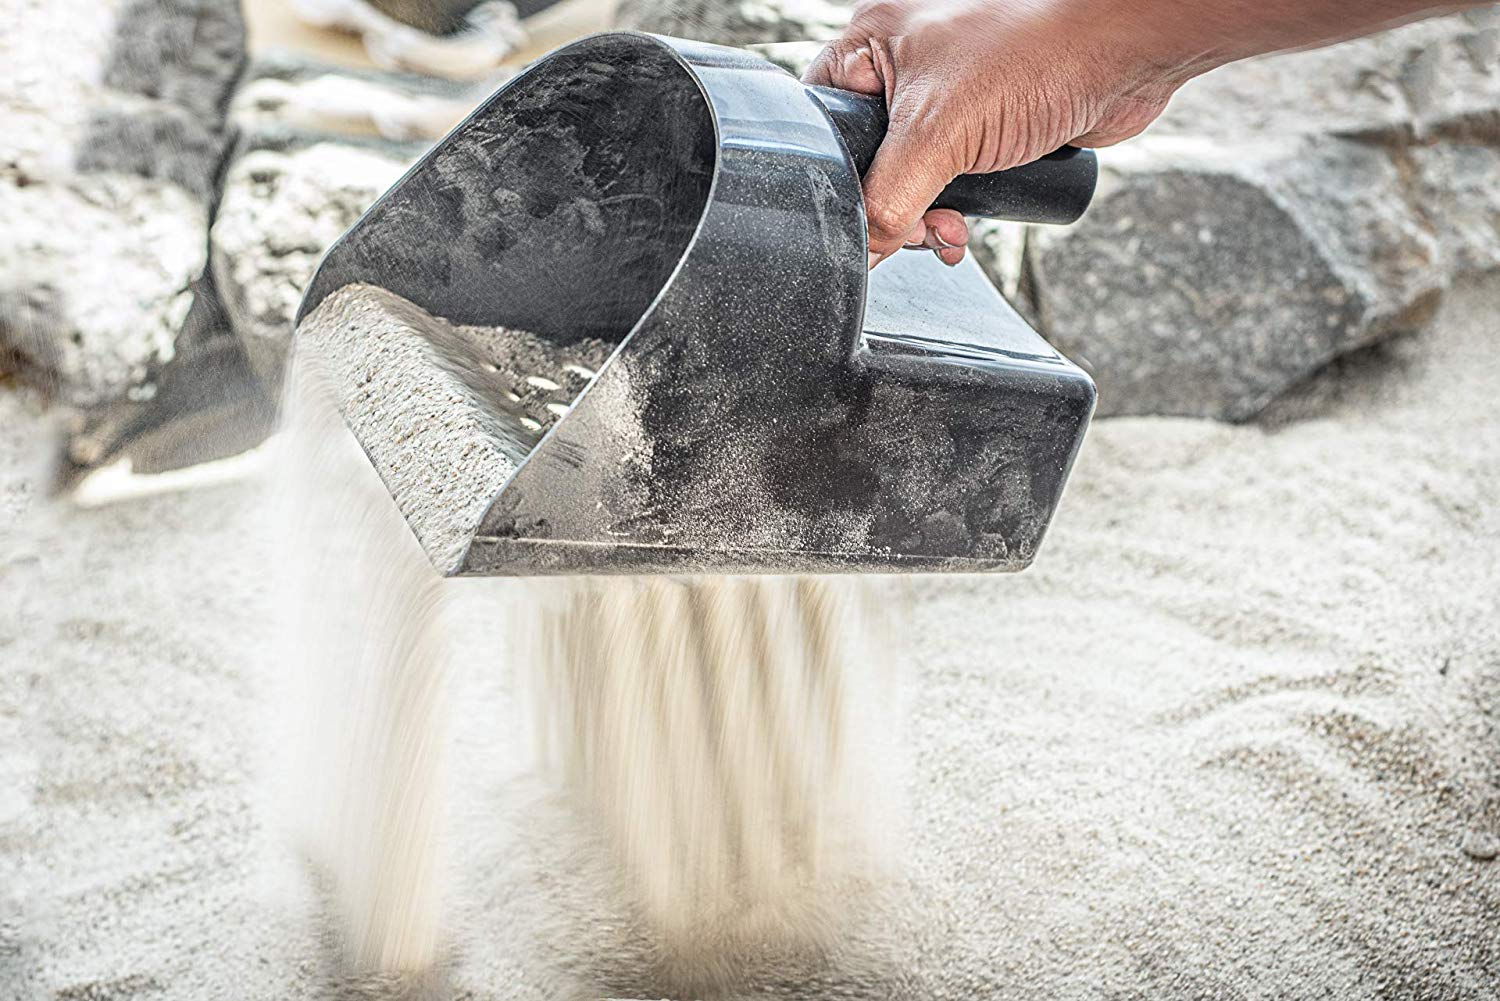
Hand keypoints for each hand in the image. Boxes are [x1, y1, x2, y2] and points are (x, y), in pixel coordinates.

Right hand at [803, 0, 1202, 267]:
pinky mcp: (980, 128)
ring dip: (925, 217)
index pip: (819, 120)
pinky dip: (954, 211)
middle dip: (890, 208)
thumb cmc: (1038, 54)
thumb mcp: (939, 134)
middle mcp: (904, 68)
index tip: (856, 214)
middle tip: (915, 228)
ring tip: (950, 231)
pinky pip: (946, 183)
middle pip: (865, 161)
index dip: (832, 174)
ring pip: (907, 180)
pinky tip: (967, 227)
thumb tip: (863, 249)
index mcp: (872, 45)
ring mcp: (944, 99)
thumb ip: (887, 198)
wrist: (1124, 58)